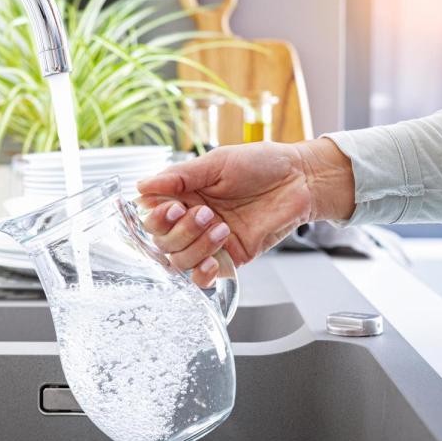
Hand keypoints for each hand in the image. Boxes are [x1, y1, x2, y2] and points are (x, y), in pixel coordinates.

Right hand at [137, 138, 354, 283]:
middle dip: (181, 231)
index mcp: (183, 195)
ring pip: (179, 261)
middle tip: (206, 213)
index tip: (173, 206)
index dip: (156, 217)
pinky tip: (214, 260)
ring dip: (196, 247)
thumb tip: (141, 186)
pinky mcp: (230, 258)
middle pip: (162, 242)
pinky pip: (203, 278)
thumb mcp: (217, 162)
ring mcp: (209, 241)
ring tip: (221, 227)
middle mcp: (191, 220)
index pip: (151, 216)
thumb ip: (180, 176)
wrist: (300, 179)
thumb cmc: (261, 164)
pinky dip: (202, 274)